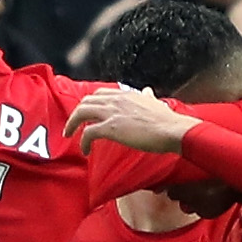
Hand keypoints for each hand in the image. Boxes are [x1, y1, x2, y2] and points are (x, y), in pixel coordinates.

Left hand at [67, 84, 199, 155]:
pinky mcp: (110, 128)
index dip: (89, 103)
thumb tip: (147, 91)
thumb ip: (148, 97)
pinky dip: (82, 142)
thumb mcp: (155, 103)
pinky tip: (85, 150)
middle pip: (86, 101)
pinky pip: (88, 133)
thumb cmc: (166, 120)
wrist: (172, 129)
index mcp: (125, 95)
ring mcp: (112, 113)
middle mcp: (116, 100)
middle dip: (76, 113)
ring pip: (81, 112)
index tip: (86, 114)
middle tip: (73, 125)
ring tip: (69, 135)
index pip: (99, 94)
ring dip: (72, 124)